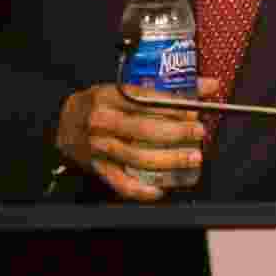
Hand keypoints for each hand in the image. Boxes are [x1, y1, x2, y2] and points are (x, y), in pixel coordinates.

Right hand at [56, 77, 219, 201]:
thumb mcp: (128, 88)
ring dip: (169, 160)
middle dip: (177, 133)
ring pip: (137, 157)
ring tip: (192, 158)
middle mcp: (101, 121)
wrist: (65, 122)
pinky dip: (142, 190)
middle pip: (144, 129)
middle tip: (199, 134)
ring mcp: (98, 147)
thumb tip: (211, 85)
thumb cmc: (103, 103)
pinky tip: (161, 189)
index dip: (173, 108)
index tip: (194, 113)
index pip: (146, 101)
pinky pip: (120, 183)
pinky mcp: (97, 167)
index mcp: (109, 96)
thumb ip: (169, 88)